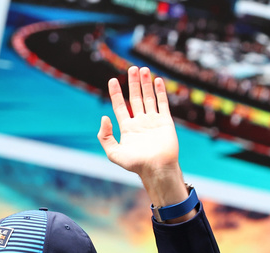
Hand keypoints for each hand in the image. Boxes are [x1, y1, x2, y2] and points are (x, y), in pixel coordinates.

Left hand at [98, 66, 184, 204]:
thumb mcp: (113, 153)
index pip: (120, 106)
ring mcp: (153, 121)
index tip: (112, 80)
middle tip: (132, 68)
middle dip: (133, 83)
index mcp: (127, 128)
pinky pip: (162, 103)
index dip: (116, 93)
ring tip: (142, 69)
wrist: (157, 168)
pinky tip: (157, 80)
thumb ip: (105, 137)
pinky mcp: (165, 121)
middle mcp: (140, 122)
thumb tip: (104, 117)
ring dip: (145, 83)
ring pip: (148, 98)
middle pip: (135, 98)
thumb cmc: (135, 164)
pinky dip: (160, 91)